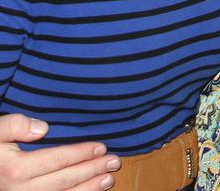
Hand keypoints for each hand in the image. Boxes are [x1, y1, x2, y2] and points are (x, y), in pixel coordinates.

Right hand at [0, 114, 117, 190]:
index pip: (56, 160)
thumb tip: (43, 129)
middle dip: (91, 171)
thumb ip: (15, 125)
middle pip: (63, 180)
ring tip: (110, 179)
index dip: (81, 153)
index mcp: (15, 169)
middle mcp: (20, 190)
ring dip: (88, 189)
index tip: (102, 147)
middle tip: (114, 161)